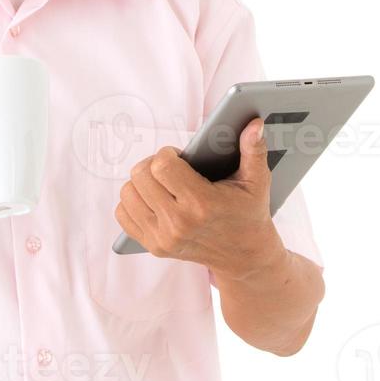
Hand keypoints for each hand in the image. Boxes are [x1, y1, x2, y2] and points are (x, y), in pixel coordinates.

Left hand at [113, 117, 286, 279]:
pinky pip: (123, 214)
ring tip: (162, 182)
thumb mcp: (256, 181)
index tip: (179, 156)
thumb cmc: (248, 213)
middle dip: (153, 164)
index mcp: (202, 204)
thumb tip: (254, 124)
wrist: (243, 256)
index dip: (167, 154)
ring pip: (128, 193)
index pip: (162, 166)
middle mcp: (178, 223)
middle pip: (140, 176)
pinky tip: (154, 199)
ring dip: (141, 182)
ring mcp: (163, 238)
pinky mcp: (153, 246)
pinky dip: (134, 202)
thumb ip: (254, 150)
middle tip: (170, 167)